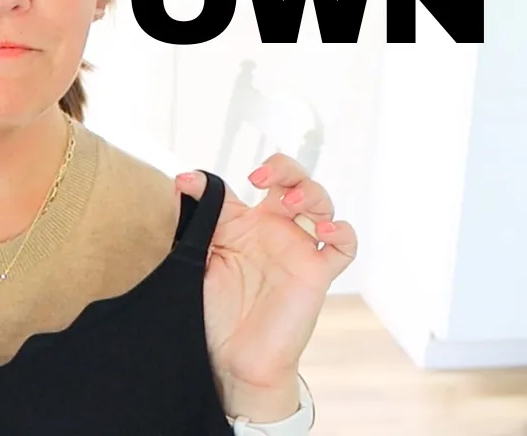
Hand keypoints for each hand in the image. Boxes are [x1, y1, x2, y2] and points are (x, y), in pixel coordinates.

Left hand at [177, 154, 355, 410]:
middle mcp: (274, 229)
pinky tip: (324, 230)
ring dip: (311, 192)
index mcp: (245, 223)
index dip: (220, 178)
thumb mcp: (196, 260)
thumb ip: (193, 221)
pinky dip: (341, 231)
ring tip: (292, 200)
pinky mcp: (317, 273)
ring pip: (321, 202)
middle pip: (293, 180)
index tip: (189, 185)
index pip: (243, 188)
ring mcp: (298, 248)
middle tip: (259, 179)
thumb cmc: (214, 311)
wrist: (232, 358)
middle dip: (283, 168)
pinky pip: (344, 246)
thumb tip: (182, 181)